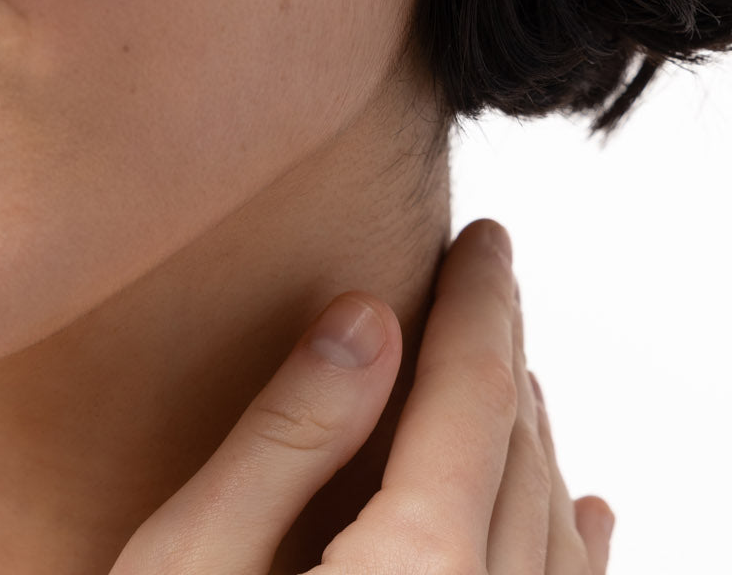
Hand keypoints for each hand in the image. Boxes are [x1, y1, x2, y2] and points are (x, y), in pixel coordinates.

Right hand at [109, 219, 613, 574]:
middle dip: (507, 358)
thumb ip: (286, 438)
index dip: (481, 306)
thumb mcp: (190, 562)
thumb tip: (369, 314)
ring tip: (513, 368)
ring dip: (535, 436)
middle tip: (488, 280)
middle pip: (520, 457)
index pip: (473, 398)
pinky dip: (578, 547)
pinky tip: (587, 512)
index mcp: (415, 574)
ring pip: (551, 533)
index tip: (487, 236)